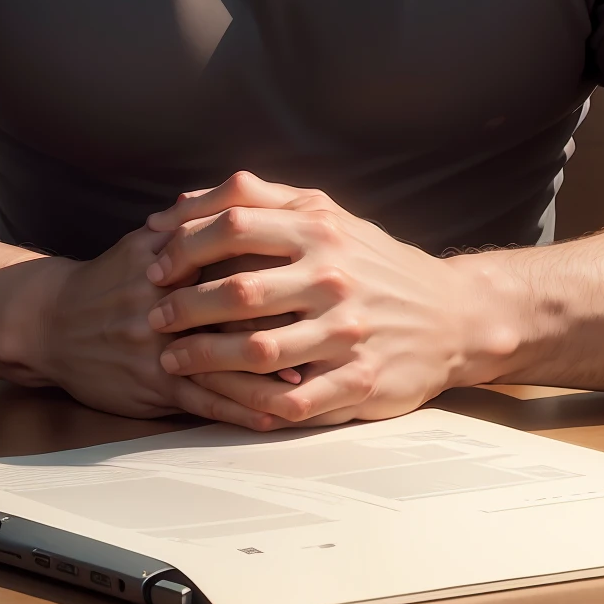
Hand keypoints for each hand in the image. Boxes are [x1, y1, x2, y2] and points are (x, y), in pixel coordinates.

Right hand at [0, 224, 289, 431]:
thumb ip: (194, 224)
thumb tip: (249, 205)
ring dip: (269, 374)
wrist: (48, 322)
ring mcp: (159, 349)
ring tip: (313, 380)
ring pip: (224, 363)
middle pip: (233, 313)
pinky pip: (202, 402)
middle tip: (328, 331)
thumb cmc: (107, 279)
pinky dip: (240, 409)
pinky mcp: (151, 387)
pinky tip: (273, 414)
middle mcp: (165, 304)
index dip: (274, 271)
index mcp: (170, 262)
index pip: (230, 262)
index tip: (314, 278)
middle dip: (282, 323)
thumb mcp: (145, 241)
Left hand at [143, 172, 518, 426]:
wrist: (452, 316)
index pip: (233, 225)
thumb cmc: (373, 262)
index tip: (155, 263)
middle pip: (237, 289)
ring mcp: (347, 331)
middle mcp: (334, 276)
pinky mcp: (359, 380)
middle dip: (183, 305)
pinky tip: (221, 400)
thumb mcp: (326, 214)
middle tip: (152, 317)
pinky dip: (248, 404)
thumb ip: (258, 200)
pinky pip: (292, 400)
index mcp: (320, 229)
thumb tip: (180, 205)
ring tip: (171, 361)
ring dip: (203, 358)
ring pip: (257, 349)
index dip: (183, 244)